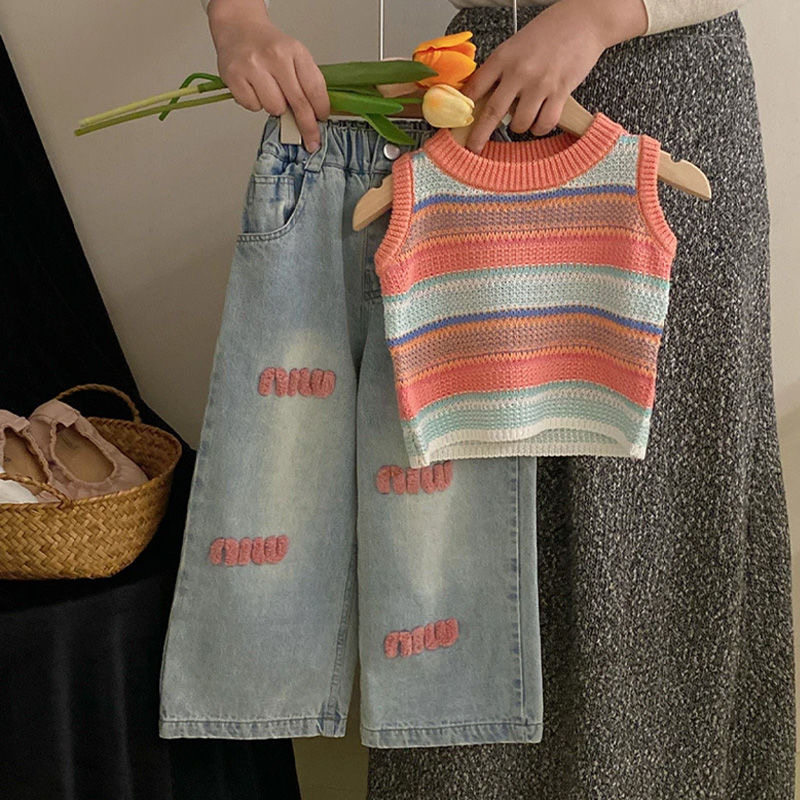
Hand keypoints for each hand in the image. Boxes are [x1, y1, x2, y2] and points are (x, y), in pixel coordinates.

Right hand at [207, 0, 329, 151]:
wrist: (238, 27)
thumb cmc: (268, 46)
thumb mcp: (294, 55)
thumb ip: (306, 81)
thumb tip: (315, 115)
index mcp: (294, 50)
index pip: (314, 88)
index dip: (320, 109)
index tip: (322, 121)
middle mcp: (274, 56)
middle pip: (298, 103)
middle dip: (307, 126)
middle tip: (312, 140)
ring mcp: (253, 66)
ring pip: (274, 108)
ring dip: (275, 107)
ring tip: (270, 92)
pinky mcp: (234, 75)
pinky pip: (253, 106)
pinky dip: (255, 103)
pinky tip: (254, 88)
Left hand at [459, 0, 647, 152]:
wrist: (583, 20)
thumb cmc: (550, 31)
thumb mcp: (516, 44)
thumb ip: (500, 69)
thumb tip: (484, 96)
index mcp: (503, 57)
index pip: (475, 88)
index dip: (464, 108)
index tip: (459, 121)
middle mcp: (519, 71)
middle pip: (491, 112)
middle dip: (479, 135)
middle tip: (474, 147)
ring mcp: (539, 83)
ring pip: (519, 123)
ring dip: (519, 128)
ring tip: (523, 119)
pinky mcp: (560, 92)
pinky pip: (544, 123)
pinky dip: (540, 128)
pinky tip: (540, 122)